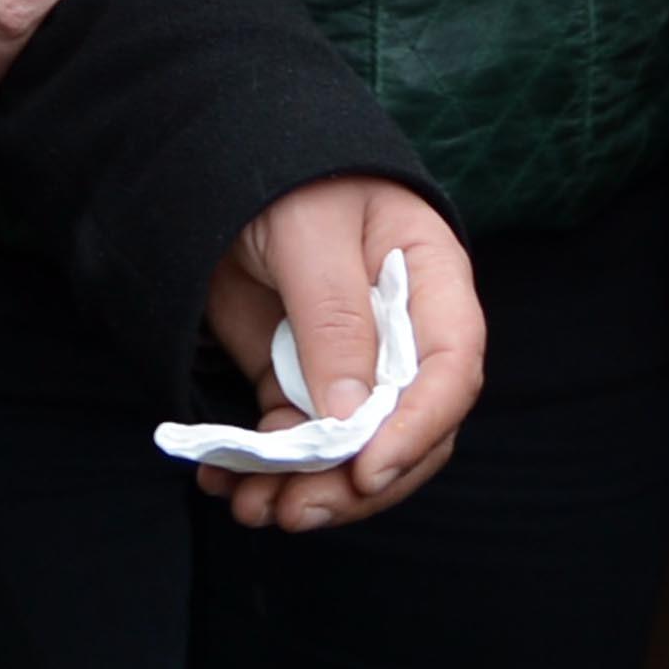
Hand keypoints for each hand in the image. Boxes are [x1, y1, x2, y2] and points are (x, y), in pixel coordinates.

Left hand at [198, 178, 484, 532]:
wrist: (219, 158)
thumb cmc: (284, 176)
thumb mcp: (308, 232)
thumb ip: (333, 318)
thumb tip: (351, 418)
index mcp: (429, 283)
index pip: (450, 369)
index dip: (417, 427)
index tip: (368, 471)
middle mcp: (402, 334)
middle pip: (404, 428)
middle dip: (353, 479)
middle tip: (297, 509)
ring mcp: (350, 361)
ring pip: (350, 448)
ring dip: (306, 488)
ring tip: (254, 510)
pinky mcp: (296, 376)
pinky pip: (295, 438)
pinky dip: (266, 469)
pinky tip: (226, 484)